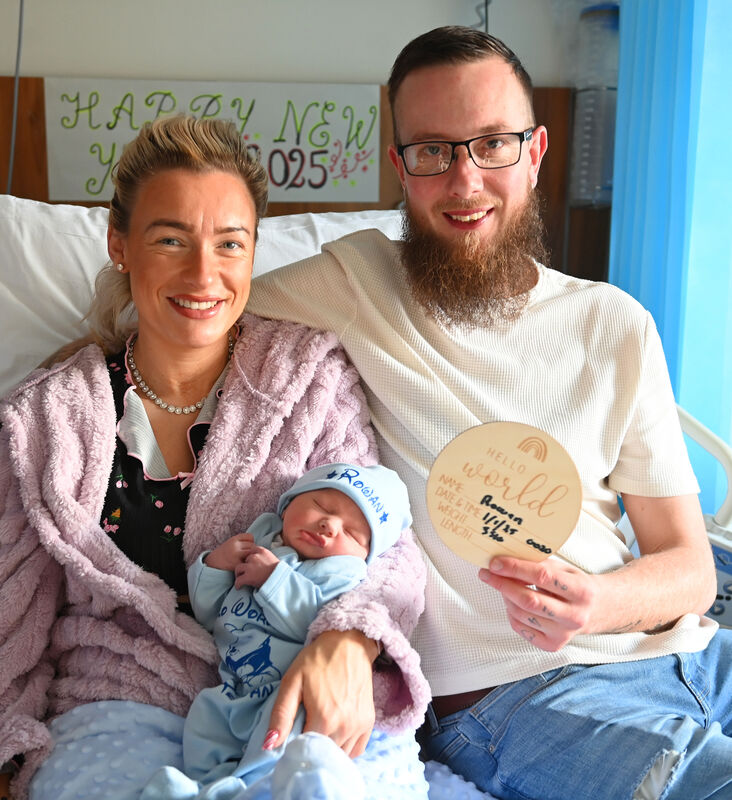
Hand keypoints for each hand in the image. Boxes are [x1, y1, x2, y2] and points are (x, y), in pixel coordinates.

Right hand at [204, 533, 255, 571]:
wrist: (212, 565)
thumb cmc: (224, 555)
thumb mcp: (231, 544)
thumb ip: (241, 543)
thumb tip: (256, 546)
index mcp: (233, 539)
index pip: (250, 537)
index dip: (251, 542)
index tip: (247, 548)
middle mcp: (234, 546)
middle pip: (253, 545)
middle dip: (252, 551)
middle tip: (247, 557)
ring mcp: (235, 555)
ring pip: (251, 554)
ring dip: (251, 558)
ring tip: (247, 562)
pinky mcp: (236, 565)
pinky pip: (247, 564)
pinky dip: (247, 566)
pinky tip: (244, 567)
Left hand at [234, 547, 279, 588]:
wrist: (281, 579)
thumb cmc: (279, 571)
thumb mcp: (272, 558)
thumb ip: (264, 556)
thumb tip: (259, 560)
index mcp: (261, 551)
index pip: (251, 550)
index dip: (250, 557)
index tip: (250, 562)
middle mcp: (254, 557)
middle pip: (244, 559)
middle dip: (245, 565)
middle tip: (246, 572)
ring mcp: (250, 566)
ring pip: (238, 568)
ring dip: (239, 574)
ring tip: (240, 578)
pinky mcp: (248, 577)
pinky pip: (238, 580)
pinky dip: (238, 584)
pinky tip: (239, 587)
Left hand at [264, 629, 376, 756]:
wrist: (349, 643)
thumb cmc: (318, 659)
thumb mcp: (293, 681)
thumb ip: (281, 714)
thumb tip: (268, 746)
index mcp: (324, 719)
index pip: (304, 751)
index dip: (294, 747)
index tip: (291, 736)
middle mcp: (344, 727)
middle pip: (322, 755)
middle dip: (311, 749)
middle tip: (304, 729)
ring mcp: (359, 726)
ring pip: (339, 755)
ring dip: (327, 749)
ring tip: (319, 728)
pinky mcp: (369, 723)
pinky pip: (355, 750)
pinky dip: (344, 748)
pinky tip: (335, 732)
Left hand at [479, 557, 597, 650]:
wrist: (597, 610)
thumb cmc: (576, 585)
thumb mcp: (565, 569)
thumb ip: (540, 565)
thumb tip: (506, 559)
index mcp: (581, 591)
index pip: (542, 577)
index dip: (515, 568)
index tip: (495, 563)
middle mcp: (575, 616)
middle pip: (529, 600)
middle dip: (503, 585)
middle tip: (487, 574)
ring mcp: (564, 634)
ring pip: (522, 615)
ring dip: (506, 597)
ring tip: (503, 585)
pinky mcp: (553, 645)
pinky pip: (521, 629)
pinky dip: (511, 613)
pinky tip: (513, 602)